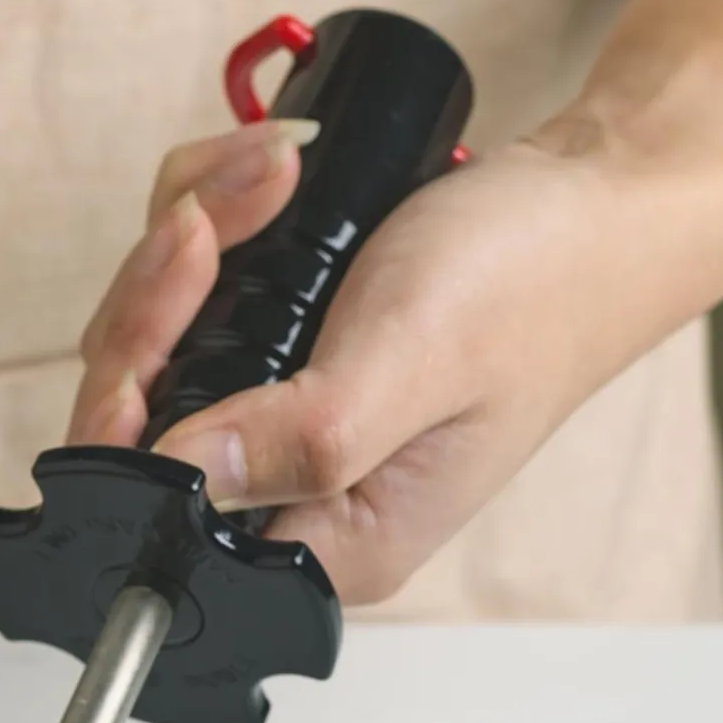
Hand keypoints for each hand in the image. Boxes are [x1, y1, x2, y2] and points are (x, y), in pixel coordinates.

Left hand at [69, 117, 722, 605]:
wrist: (598, 196)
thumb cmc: (538, 287)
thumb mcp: (413, 365)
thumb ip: (297, 441)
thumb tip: (176, 476)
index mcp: (328, 543)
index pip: (166, 524)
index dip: (123, 438)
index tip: (147, 340)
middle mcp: (290, 498)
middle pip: (138, 424)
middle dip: (157, 306)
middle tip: (212, 226)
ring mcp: (277, 419)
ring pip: (153, 341)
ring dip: (188, 241)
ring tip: (269, 178)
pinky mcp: (275, 349)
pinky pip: (191, 288)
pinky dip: (214, 216)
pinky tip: (272, 178)